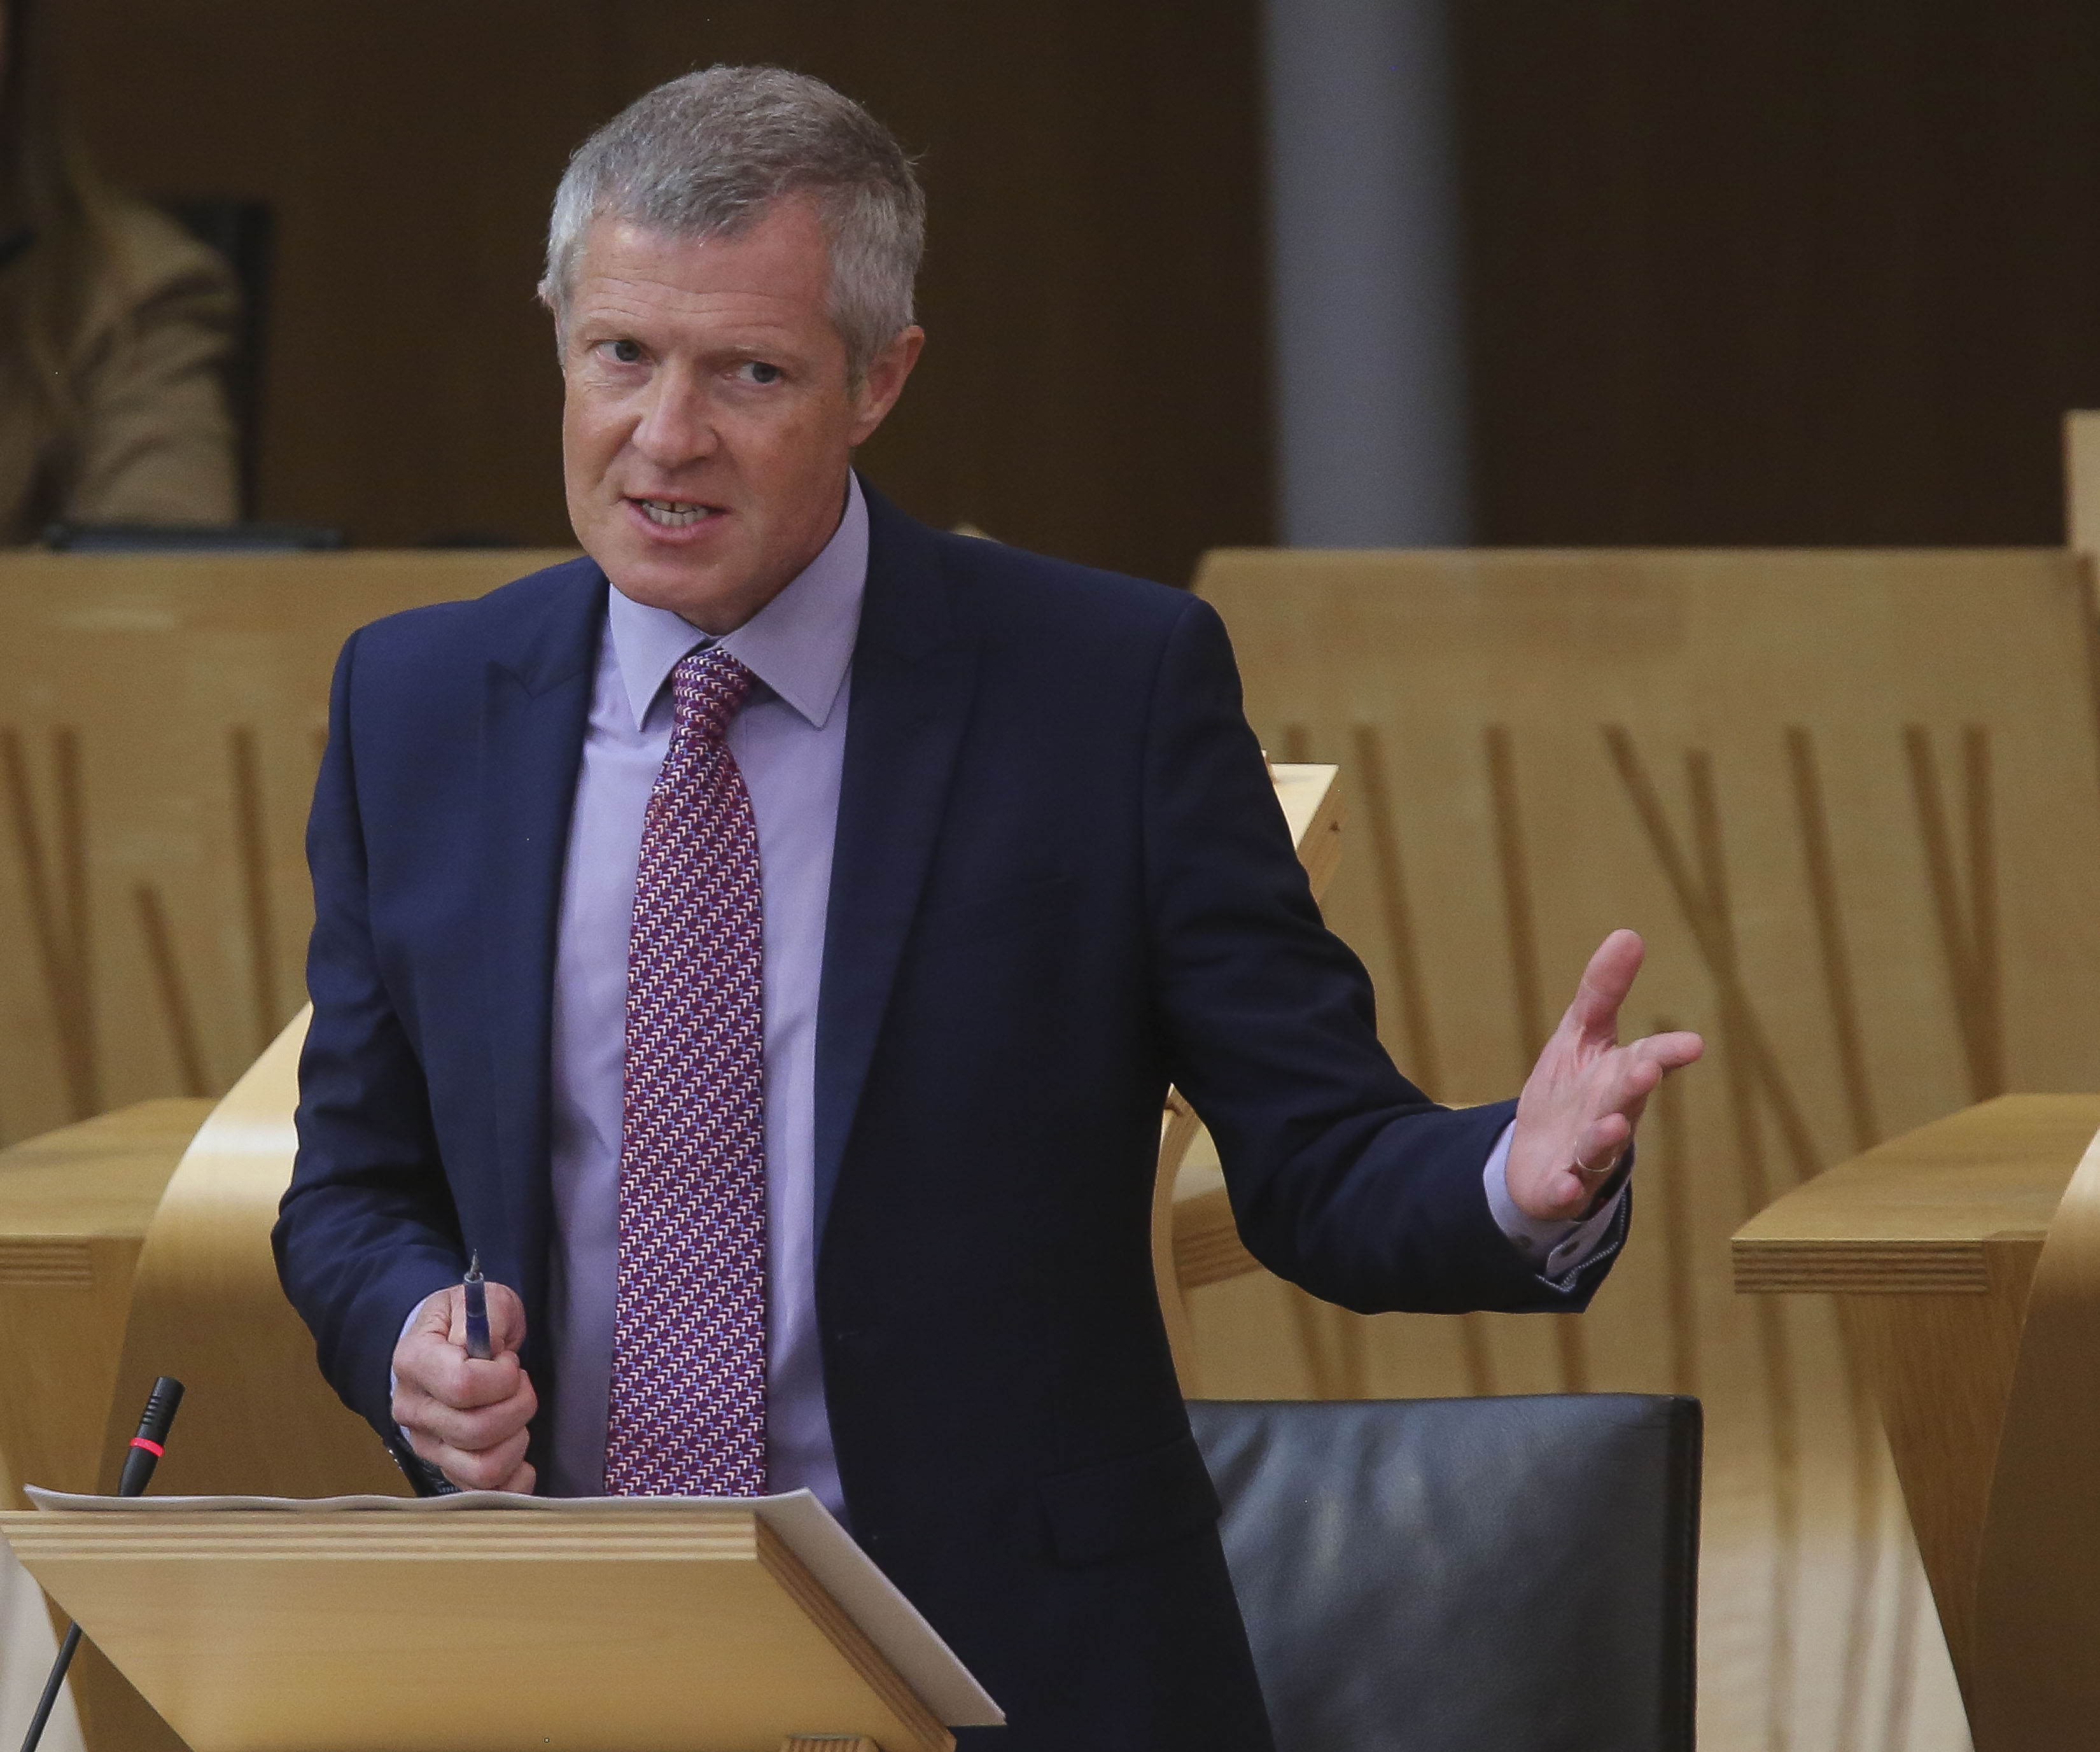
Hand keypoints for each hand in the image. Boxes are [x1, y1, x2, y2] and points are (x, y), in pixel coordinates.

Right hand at [391, 1280, 537, 1492]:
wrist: (443, 1346)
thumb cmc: (465, 1323)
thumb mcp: (479, 1299)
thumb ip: (487, 1315)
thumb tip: (488, 1351)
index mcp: (414, 1362)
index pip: (464, 1386)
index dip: (502, 1376)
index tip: (508, 1360)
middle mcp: (413, 1411)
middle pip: (478, 1430)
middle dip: (519, 1404)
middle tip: (518, 1385)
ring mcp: (429, 1446)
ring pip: (483, 1469)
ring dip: (516, 1441)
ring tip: (515, 1415)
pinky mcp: (448, 1470)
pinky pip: (487, 1494)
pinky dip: (515, 1480)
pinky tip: (520, 1454)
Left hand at [1505, 929, 1703, 1221]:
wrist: (1539, 1159)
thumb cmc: (1571, 1092)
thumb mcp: (1579, 1035)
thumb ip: (1602, 990)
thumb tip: (1628, 933)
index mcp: (1619, 1078)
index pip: (1647, 1059)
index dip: (1666, 1052)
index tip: (1692, 1044)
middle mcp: (1611, 1116)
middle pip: (1626, 1100)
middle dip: (1636, 1086)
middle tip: (1648, 1068)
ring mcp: (1587, 1154)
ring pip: (1600, 1146)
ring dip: (1607, 1136)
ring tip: (1612, 1123)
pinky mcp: (1560, 1187)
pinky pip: (1565, 1191)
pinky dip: (1566, 1190)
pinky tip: (1565, 1188)